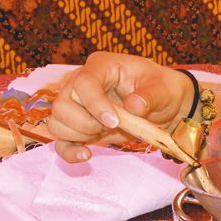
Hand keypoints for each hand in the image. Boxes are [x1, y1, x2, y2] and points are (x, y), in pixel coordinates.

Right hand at [46, 52, 189, 162]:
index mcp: (102, 66)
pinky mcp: (79, 126)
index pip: (83, 82)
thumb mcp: (163, 89)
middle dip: (84, 122)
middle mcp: (82, 83)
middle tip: (112, 127)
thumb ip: (150, 96)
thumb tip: (133, 105)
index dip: (94, 104)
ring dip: (77, 135)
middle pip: (62, 103)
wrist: (162, 107)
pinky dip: (69, 151)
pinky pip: (61, 140)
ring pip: (56, 122)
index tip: (114, 122)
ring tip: (104, 134)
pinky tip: (86, 155)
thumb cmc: (162, 90)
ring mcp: (77, 105)